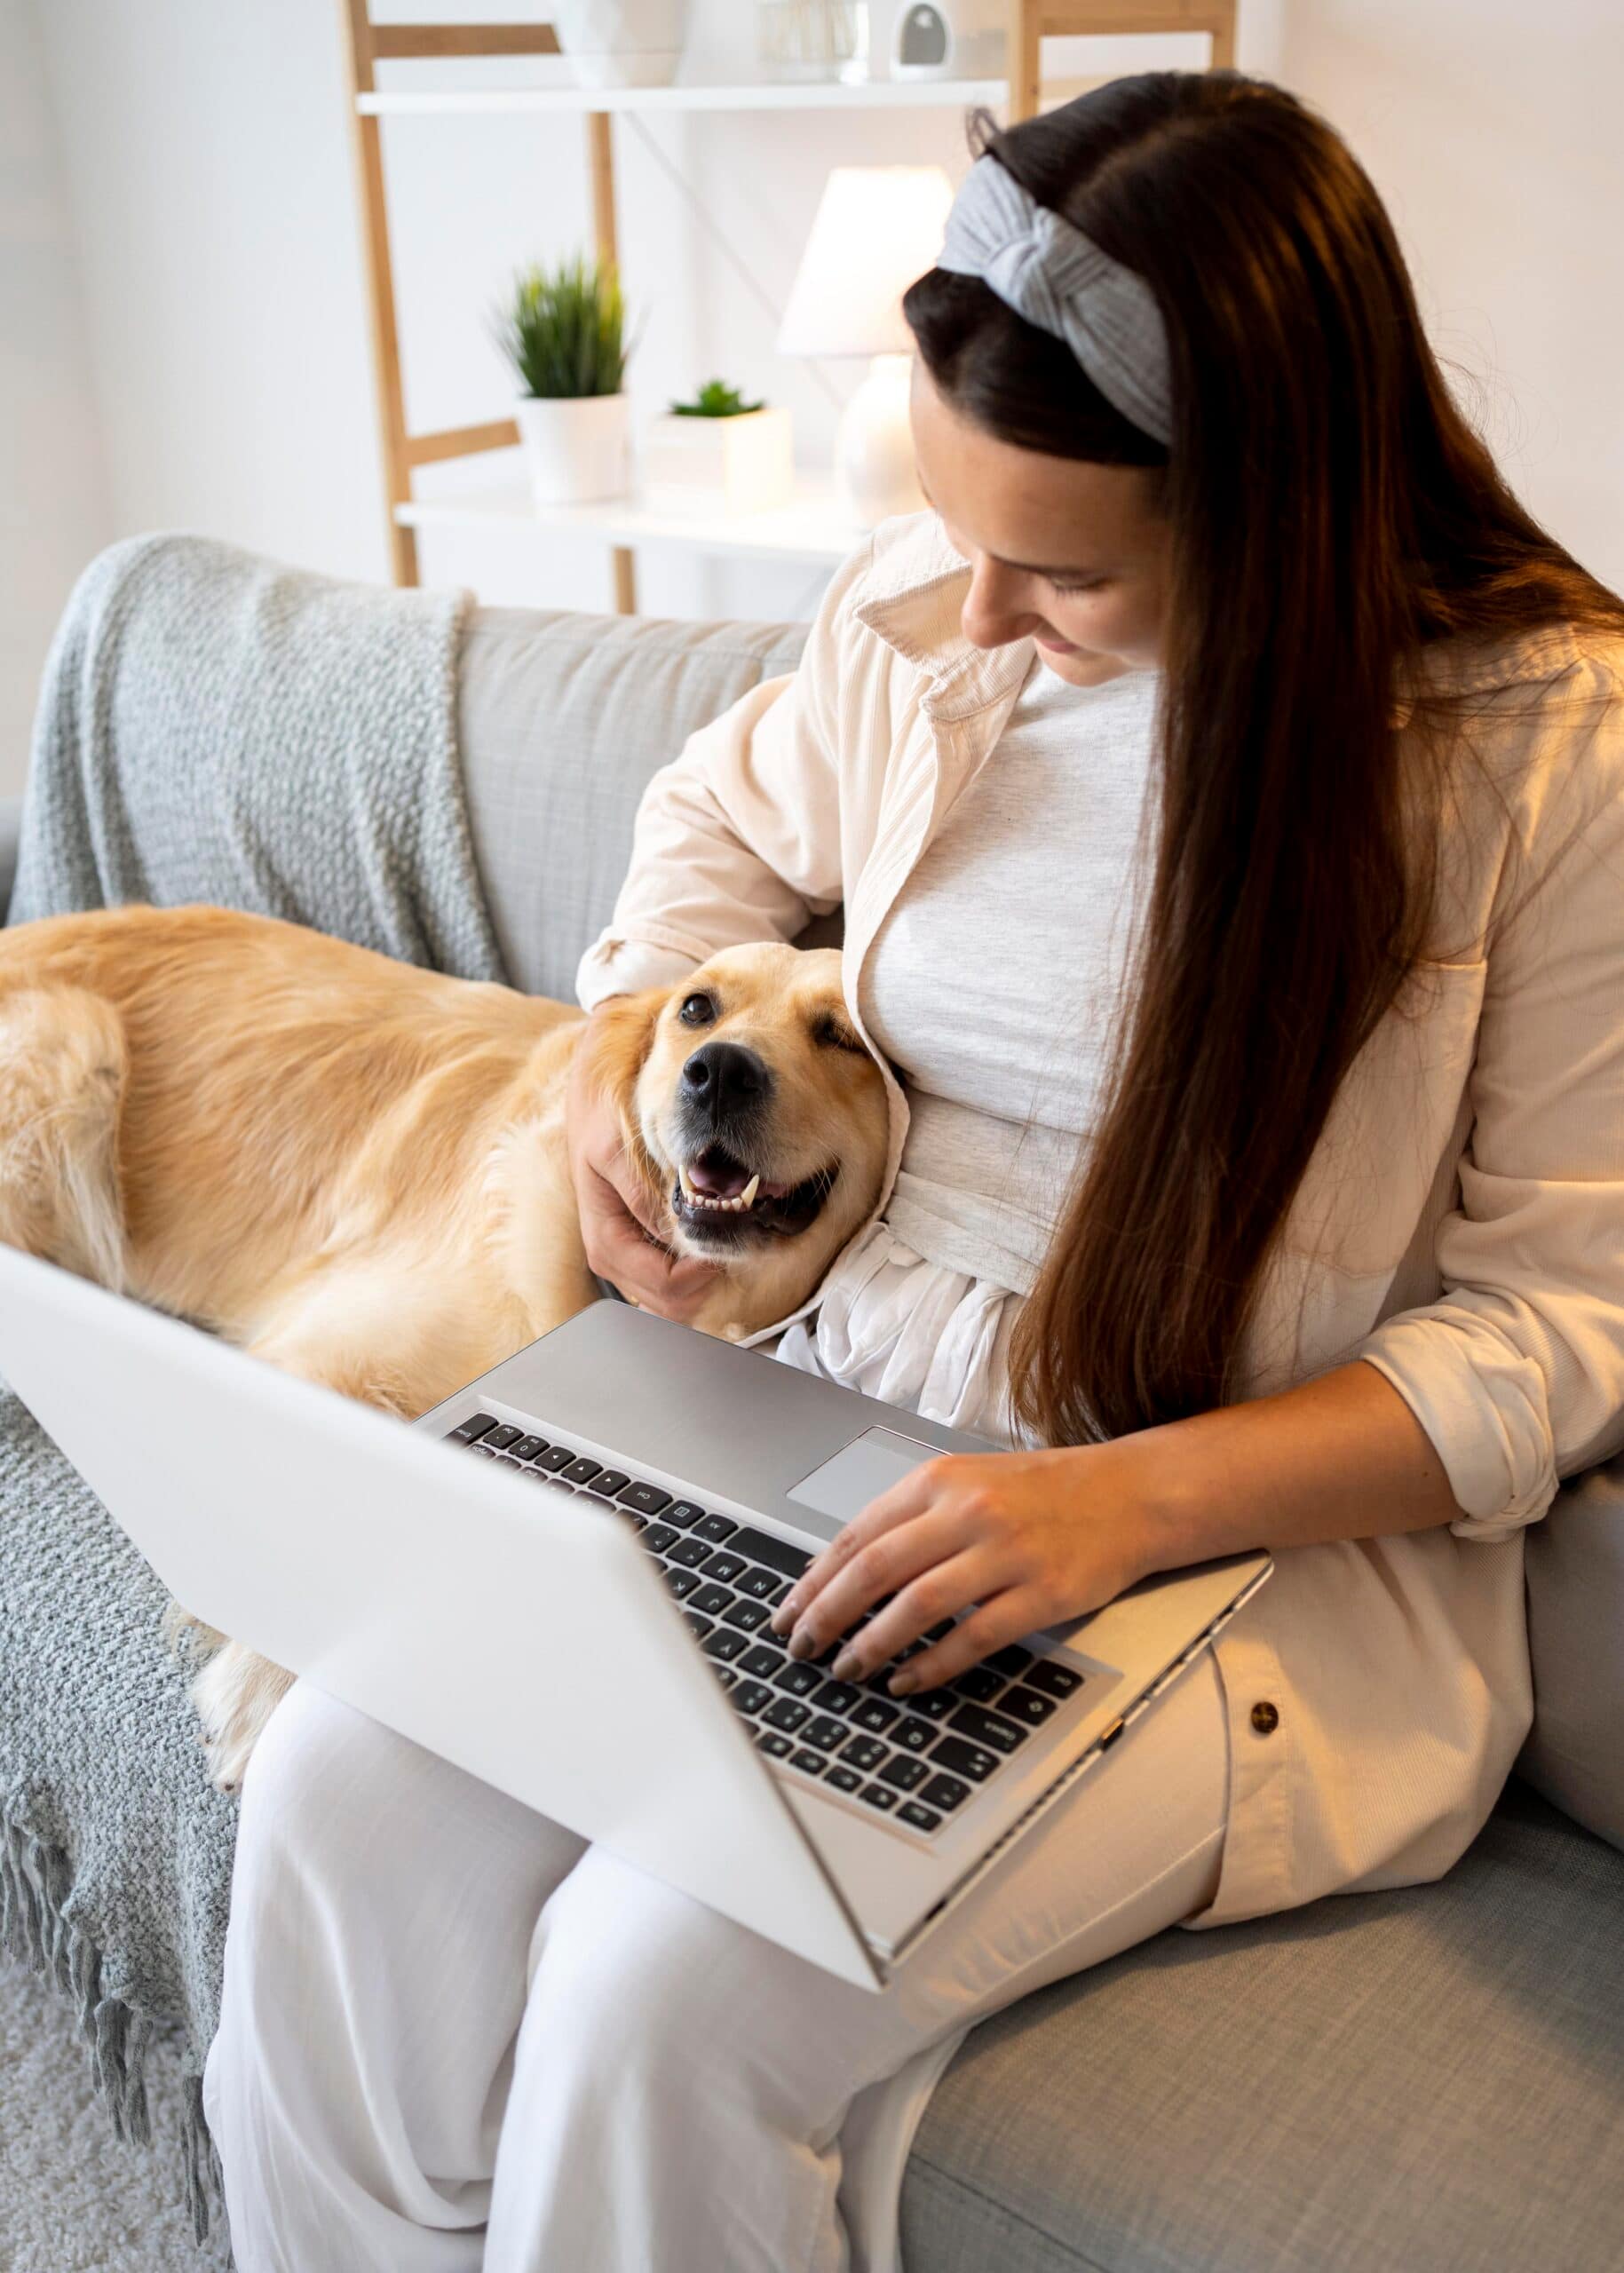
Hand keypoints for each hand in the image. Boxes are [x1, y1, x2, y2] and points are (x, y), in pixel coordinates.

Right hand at [566, 1012, 718, 1321]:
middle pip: (672, 1305)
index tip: (735, 1237)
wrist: (592, 1086)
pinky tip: (719, 1234)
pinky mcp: (641, 1244)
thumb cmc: (601, 1115)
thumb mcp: (616, 1150)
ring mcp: (628, 1255)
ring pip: (676, 1299)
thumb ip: (645, 1197)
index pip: (665, 1286)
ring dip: (710, 1275)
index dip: (706, 1272)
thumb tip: (676, 1238)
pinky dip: (702, 1265)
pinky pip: (675, 1277)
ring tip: (736, 1235)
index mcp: (606, 1241)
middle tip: (745, 1238)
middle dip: (712, 1279)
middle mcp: (614, 1257)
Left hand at [768, 1444, 1159, 1693]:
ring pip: (916, 1606)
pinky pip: (972, 1638)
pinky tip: (907, 1681)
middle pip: (875, 1570)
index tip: (788, 1612)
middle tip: (802, 1648)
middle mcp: (969, 1511)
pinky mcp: (1042, 1594)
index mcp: (941, 1480)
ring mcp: (1007, 1553)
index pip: (857, 1534)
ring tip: (847, 1669)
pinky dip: (931, 1665)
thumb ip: (910, 1518)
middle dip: (827, 1615)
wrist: (1130, 1494)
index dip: (814, 1581)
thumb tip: (839, 1569)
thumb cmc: (1045, 1493)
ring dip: (872, 1645)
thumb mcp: (969, 1483)